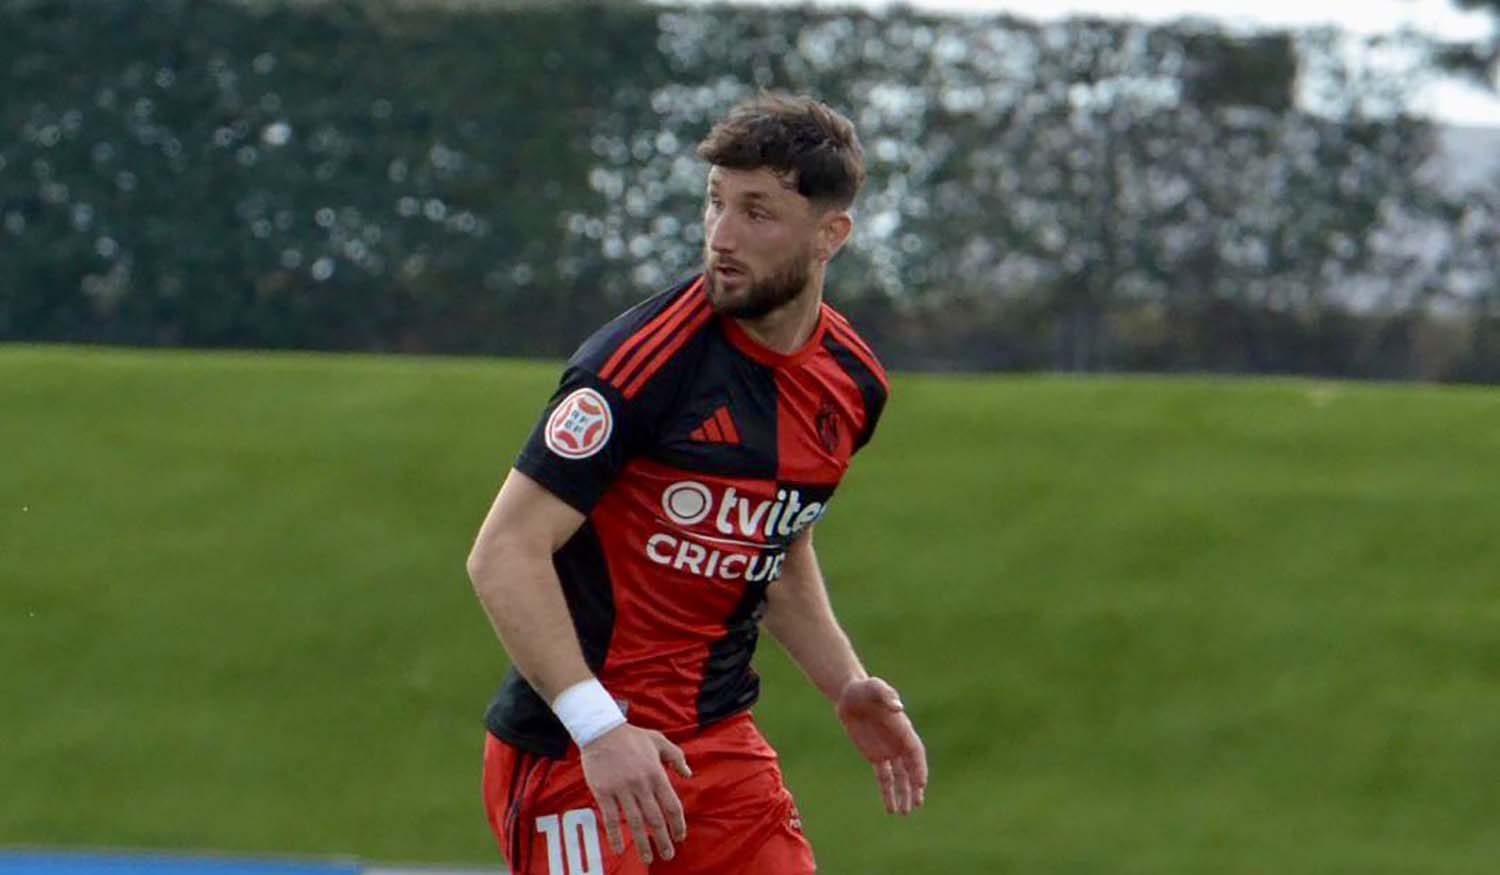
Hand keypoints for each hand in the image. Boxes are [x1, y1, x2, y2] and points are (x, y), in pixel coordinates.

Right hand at [580, 723, 692, 863]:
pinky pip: (611, 818)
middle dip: (664, 840)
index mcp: (656, 774)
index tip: (680, 837)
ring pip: (635, 822)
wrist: (601, 730)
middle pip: (656, 819)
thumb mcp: (659, 740)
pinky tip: (619, 849)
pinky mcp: (604, 792)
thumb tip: (688, 775)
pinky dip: (615, 835)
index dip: (678, 824)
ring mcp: (622, 790)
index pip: (671, 806)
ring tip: (649, 858)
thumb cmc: (631, 736)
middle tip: (668, 855)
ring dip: (643, 843)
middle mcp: (641, 785)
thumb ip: (676, 757)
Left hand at [835, 677, 927, 814]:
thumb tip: (898, 707)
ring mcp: (888, 751)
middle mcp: (899, 743)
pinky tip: (890, 808)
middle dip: (914, 787)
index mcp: (903, 729)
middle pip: (910, 769)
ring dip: (903, 794)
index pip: (915, 753)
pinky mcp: (875, 756)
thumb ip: (886, 695)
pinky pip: (884, 777)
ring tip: (905, 812)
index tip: (920, 784)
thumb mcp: (875, 688)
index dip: (919, 768)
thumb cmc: (865, 688)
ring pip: (899, 777)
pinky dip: (887, 792)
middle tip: (916, 804)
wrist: (850, 695)